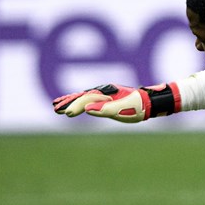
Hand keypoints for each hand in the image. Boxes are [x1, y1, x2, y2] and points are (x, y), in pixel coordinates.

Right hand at [52, 83, 178, 122]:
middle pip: (82, 96)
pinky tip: (72, 106)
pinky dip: (78, 102)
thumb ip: (105, 109)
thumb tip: (88, 109)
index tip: (67, 114)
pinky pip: (88, 99)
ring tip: (56, 106)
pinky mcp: (104, 98)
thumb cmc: (137, 107)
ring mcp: (103, 94)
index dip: (77, 106)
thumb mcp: (123, 110)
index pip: (88, 99)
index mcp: (107, 92)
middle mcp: (103, 91)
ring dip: (70, 101)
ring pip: (83, 97)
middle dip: (68, 102)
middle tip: (55, 109)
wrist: (148, 102)